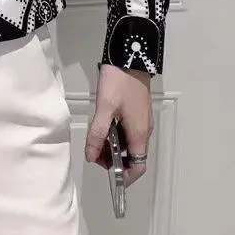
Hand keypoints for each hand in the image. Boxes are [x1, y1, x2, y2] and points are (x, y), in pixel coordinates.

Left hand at [85, 63, 152, 186]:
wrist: (130, 57)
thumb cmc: (118, 83)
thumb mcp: (104, 109)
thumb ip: (97, 134)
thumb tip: (91, 157)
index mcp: (139, 134)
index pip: (138, 167)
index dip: (125, 176)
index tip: (109, 176)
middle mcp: (144, 130)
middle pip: (132, 156)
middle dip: (114, 160)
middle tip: (94, 152)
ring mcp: (142, 120)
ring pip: (129, 143)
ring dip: (114, 147)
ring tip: (96, 138)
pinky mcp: (137, 111)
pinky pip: (129, 131)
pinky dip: (117, 135)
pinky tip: (103, 125)